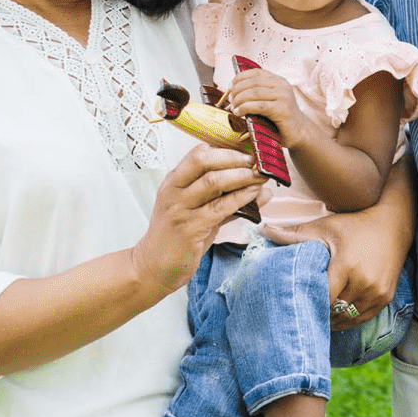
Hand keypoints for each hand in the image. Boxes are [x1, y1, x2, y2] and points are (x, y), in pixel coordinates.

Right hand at [132, 145, 262, 294]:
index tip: (249, 152)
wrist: (154, 267)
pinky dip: (240, 198)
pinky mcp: (189, 228)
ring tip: (261, 175)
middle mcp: (173, 191)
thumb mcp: (200, 212)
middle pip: (204, 161)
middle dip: (235, 158)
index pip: (198, 153)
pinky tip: (254, 194)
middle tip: (258, 160)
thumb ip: (229, 199)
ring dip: (242, 176)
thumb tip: (262, 188)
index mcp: (174, 181)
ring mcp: (179, 209)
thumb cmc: (178, 237)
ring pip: (213, 182)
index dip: (226, 149)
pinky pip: (219, 207)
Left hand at [226, 69, 311, 147]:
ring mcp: (283, 96)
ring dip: (239, 100)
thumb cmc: (280, 118)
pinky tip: (239, 113)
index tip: (230, 86)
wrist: (298, 132)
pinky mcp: (282, 109)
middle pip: (252, 83)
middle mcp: (282, 85)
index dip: (239, 78)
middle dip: (237, 91)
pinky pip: (259, 106)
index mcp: (278, 80)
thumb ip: (256, 93)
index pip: (255, 72)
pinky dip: (245, 108)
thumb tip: (232, 91)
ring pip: (254, 93)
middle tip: (230, 100)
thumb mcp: (269, 100)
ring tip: (233, 108)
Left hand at [262, 157, 413, 329]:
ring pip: (348, 318)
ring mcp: (378, 292)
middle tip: (300, 317)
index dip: (308, 304)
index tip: (294, 306)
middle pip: (334, 311)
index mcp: (346, 266)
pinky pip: (363, 318)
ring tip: (316, 319)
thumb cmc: (354, 224)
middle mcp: (365, 282)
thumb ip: (293, 233)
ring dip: (333, 320)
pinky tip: (335, 317)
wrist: (394, 223)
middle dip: (318, 314)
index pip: (322, 298)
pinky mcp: (386, 297)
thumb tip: (261, 229)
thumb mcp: (324, 226)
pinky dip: (348, 319)